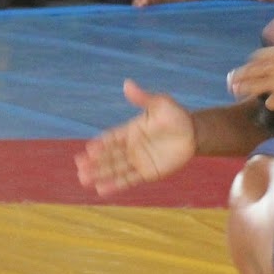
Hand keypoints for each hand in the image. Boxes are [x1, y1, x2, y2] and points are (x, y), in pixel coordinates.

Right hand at [74, 79, 197, 194]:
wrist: (194, 134)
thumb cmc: (176, 116)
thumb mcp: (160, 103)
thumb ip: (142, 98)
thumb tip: (127, 83)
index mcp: (130, 131)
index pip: (111, 138)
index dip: (100, 144)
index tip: (88, 150)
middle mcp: (131, 147)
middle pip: (108, 156)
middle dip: (94, 162)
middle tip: (79, 168)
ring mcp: (138, 161)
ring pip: (115, 169)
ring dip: (100, 174)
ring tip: (84, 180)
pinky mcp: (148, 173)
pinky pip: (129, 180)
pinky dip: (116, 185)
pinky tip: (102, 190)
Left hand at [228, 17, 273, 112]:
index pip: (257, 58)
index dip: (250, 64)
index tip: (247, 68)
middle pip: (250, 73)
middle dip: (239, 77)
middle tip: (231, 82)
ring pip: (253, 88)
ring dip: (243, 90)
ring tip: (236, 93)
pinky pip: (270, 103)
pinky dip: (271, 103)